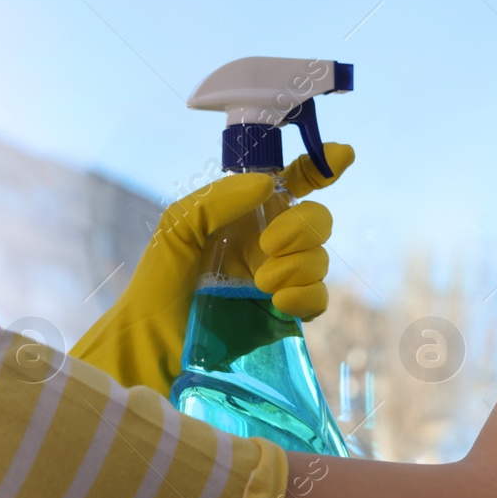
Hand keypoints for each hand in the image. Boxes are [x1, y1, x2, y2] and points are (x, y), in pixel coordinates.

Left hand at [70, 142, 354, 395]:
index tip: (342, 155)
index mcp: (247, 214)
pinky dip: (306, 295)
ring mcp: (280, 278)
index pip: (293, 183)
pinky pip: (318, 298)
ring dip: (298, 265)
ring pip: (320, 258)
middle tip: (268, 244)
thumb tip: (267, 185)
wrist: (153, 343)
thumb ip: (217, 199)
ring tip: (260, 283)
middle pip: (316, 219)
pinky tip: (280, 301)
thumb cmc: (160, 282)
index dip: (320, 166)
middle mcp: (269, 242)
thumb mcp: (178, 228)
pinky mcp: (285, 315)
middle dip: (302, 226)